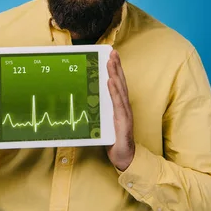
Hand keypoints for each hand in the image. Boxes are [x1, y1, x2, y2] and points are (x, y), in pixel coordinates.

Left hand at [106, 50, 134, 170]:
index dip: (115, 70)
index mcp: (119, 106)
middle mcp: (124, 107)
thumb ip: (99, 112)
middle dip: (116, 67)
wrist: (124, 158)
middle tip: (112, 52)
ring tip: (110, 62)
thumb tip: (85, 101)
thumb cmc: (114, 141)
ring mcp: (125, 113)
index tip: (111, 56)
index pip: (118, 84)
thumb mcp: (103, 123)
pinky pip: (118, 104)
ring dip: (115, 74)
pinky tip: (111, 81)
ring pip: (119, 90)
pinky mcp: (123, 121)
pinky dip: (114, 91)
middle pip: (120, 83)